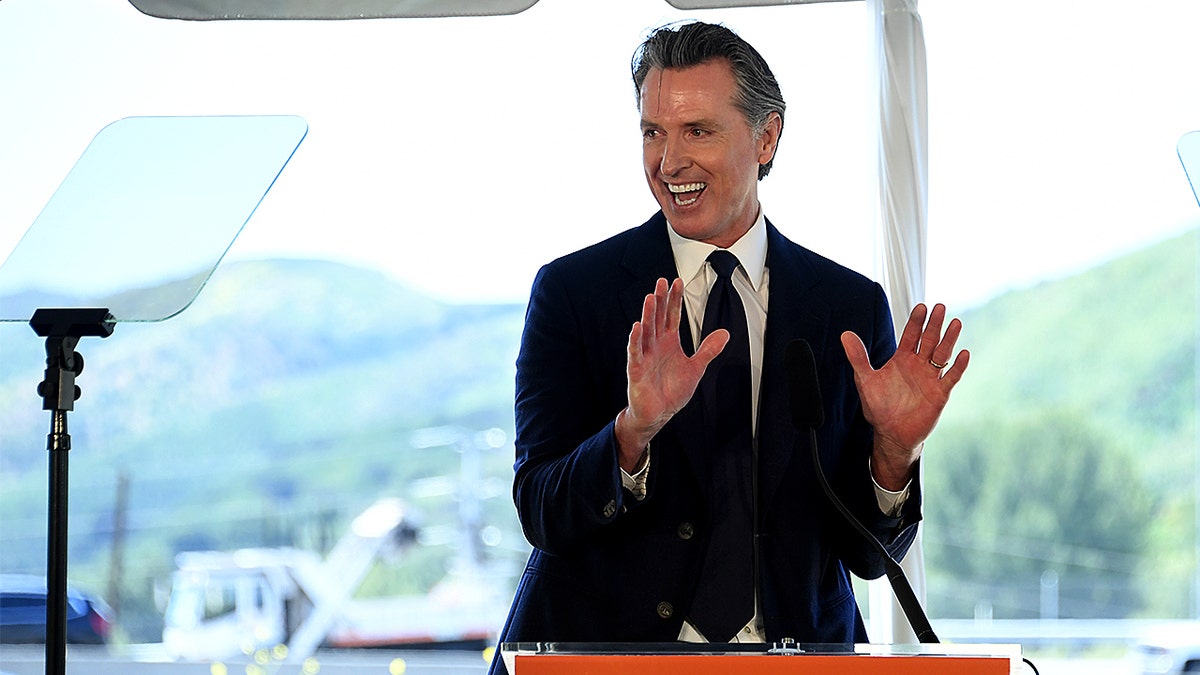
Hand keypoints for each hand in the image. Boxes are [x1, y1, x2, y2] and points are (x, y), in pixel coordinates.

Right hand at [615, 278, 727, 470]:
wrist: (659, 413)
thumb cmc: (672, 391)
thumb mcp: (696, 368)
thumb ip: (708, 350)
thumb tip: (724, 334)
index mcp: (669, 342)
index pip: (671, 316)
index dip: (674, 299)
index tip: (677, 282)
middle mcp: (656, 345)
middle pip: (657, 318)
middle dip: (660, 300)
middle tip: (662, 282)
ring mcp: (645, 356)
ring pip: (646, 331)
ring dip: (648, 314)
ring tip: (651, 298)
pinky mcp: (637, 369)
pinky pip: (635, 352)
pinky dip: (636, 340)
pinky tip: (637, 327)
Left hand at [841, 303, 968, 489]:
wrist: (891, 432)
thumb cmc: (879, 406)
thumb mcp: (865, 379)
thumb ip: (858, 357)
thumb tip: (845, 335)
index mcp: (902, 359)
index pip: (911, 336)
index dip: (916, 322)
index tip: (921, 306)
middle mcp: (918, 365)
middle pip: (929, 340)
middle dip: (934, 324)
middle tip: (940, 307)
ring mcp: (930, 378)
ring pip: (942, 355)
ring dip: (949, 340)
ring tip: (956, 323)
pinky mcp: (940, 393)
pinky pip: (951, 377)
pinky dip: (958, 366)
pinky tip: (963, 354)